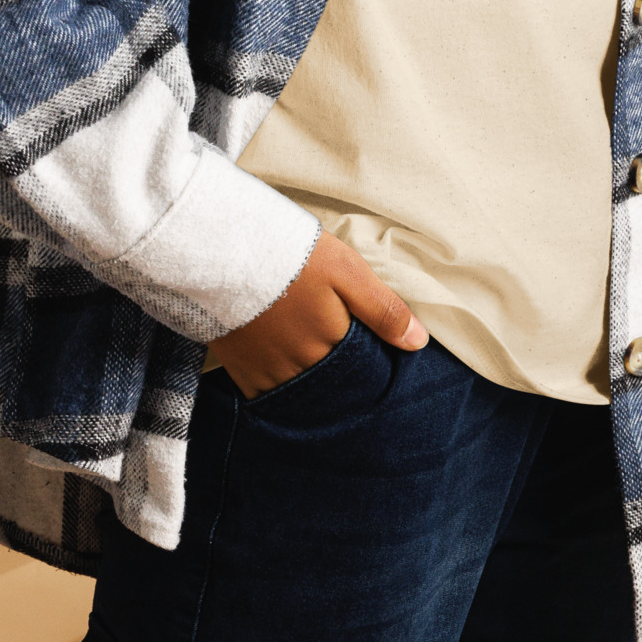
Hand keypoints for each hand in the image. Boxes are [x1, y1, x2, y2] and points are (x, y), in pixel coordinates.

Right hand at [213, 229, 427, 397]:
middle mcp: (301, 369)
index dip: (365, 362)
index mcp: (331, 345)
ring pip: (299, 390)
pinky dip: (277, 382)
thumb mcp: (346, 270)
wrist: (222, 249)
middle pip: (330, 385)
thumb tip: (419, 343)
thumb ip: (382, 309)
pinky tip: (279, 357)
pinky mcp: (240, 371)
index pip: (360, 372)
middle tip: (330, 344)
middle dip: (337, 374)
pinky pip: (266, 393)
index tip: (364, 349)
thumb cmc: (291, 255)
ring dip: (307, 377)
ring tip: (305, 350)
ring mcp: (268, 373)